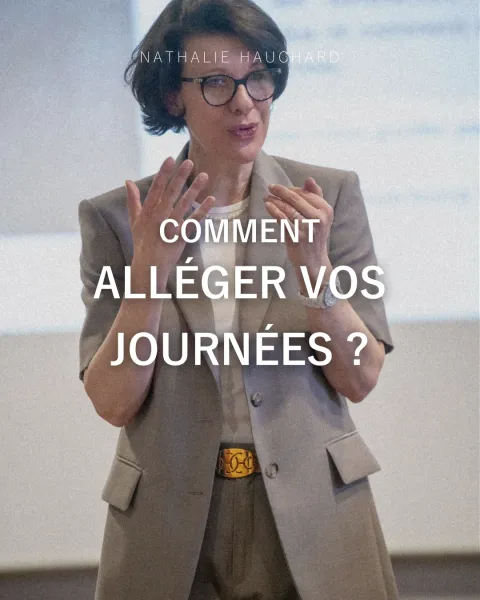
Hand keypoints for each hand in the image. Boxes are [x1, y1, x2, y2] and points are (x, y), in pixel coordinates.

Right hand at [125, 157, 214, 282]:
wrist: (147, 266)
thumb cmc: (142, 242)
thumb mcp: (134, 220)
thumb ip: (133, 200)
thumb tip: (128, 181)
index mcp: (147, 211)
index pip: (156, 188)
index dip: (163, 173)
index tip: (170, 159)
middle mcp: (157, 217)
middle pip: (170, 193)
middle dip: (180, 177)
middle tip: (189, 162)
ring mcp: (169, 227)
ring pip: (183, 205)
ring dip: (194, 190)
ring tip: (204, 176)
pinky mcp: (179, 238)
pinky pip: (193, 222)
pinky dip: (202, 211)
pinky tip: (210, 200)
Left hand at [264, 177, 333, 284]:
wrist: (314, 262)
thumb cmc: (315, 236)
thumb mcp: (321, 216)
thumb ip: (316, 197)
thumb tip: (309, 179)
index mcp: (326, 210)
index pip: (306, 194)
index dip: (292, 189)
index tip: (281, 189)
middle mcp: (319, 218)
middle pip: (296, 199)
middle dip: (281, 191)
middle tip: (270, 187)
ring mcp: (308, 228)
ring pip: (288, 209)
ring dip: (275, 201)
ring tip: (266, 197)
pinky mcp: (296, 237)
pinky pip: (282, 220)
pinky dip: (274, 211)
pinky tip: (268, 206)